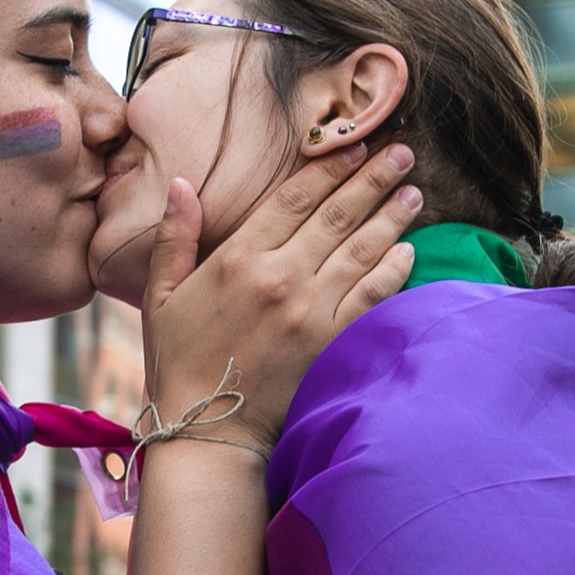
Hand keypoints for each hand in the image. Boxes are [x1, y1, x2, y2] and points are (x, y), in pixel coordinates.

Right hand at [141, 144, 422, 448]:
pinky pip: (372, 295)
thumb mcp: (160, 296)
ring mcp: (310, 310)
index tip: (355, 145)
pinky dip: (394, 268)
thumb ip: (175, 237)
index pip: (295, 197)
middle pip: (337, 214)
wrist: (205, 429)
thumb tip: (184, 183)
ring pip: (362, 249)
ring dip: (392, 216)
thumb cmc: (177, 362)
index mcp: (237, 258)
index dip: (329, 167)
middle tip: (402, 153)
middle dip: (373, 178)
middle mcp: (280, 276)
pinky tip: (409, 250)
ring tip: (413, 192)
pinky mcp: (330, 341)